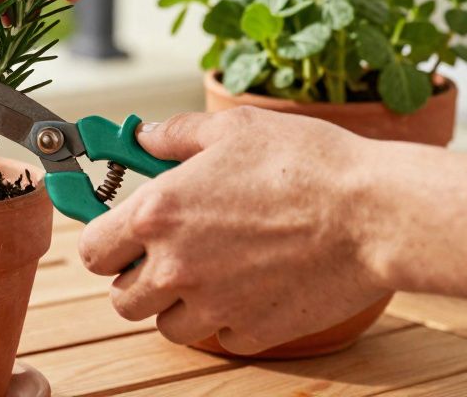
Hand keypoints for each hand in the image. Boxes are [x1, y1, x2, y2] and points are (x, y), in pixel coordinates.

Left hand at [77, 107, 392, 354]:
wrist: (374, 214)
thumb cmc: (306, 163)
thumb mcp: (232, 128)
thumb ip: (175, 135)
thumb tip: (143, 135)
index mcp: (157, 214)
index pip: (92, 251)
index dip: (104, 243)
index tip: (120, 236)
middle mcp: (175, 266)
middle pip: (122, 299)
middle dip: (137, 279)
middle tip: (165, 256)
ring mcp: (213, 306)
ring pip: (166, 326)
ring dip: (177, 305)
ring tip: (209, 273)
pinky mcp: (253, 332)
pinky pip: (220, 336)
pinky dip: (226, 319)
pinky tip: (250, 286)